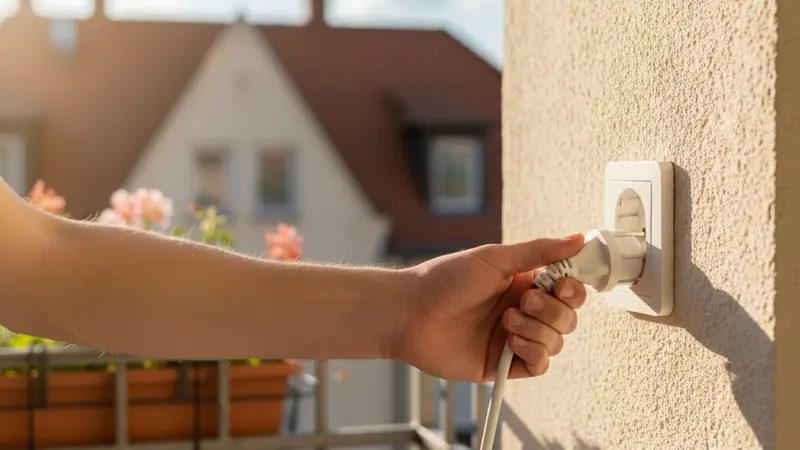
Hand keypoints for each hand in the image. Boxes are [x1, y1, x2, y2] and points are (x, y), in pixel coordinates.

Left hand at [395, 234, 587, 381]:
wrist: (411, 313)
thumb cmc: (444, 280)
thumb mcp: (494, 258)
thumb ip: (538, 251)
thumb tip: (577, 238)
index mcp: (523, 282)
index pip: (567, 288)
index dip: (573, 288)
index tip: (562, 283)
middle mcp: (522, 310)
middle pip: (567, 317)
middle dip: (552, 310)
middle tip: (523, 301)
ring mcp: (514, 338)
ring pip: (556, 341)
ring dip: (537, 330)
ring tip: (506, 321)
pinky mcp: (503, 364)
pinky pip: (539, 365)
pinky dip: (533, 352)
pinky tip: (511, 342)